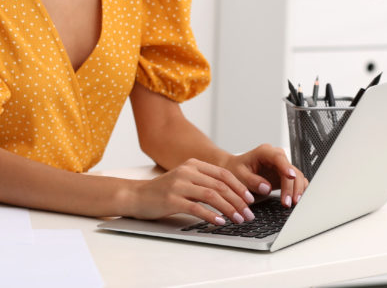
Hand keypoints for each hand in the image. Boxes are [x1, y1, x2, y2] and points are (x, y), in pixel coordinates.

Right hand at [127, 158, 256, 225]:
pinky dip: (211, 215)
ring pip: (211, 195)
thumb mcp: (185, 180)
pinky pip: (196, 207)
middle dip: (238, 201)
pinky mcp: (171, 199)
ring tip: (238, 219)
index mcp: (192, 164)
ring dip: (229, 209)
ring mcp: (178, 184)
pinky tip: (220, 222)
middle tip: (248, 214)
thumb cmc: (163, 191)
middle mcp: (186, 171)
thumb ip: (203, 182)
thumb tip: (231, 194)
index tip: (250, 200)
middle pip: (220, 185)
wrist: (137, 196)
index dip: (239, 187)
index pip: (223, 174)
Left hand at [224, 144, 307, 208]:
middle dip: (291, 187)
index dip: (286, 167)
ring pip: (297, 176)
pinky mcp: (284, 175)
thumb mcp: (239, 175)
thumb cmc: (235, 170)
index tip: (291, 177)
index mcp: (264, 152)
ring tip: (291, 204)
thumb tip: (267, 188)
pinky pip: (296, 181)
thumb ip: (252, 181)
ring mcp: (281, 166)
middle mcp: (275, 157)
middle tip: (287, 202)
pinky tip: (295, 200)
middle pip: (291, 169)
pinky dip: (298, 190)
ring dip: (296, 190)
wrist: (234, 170)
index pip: (278, 157)